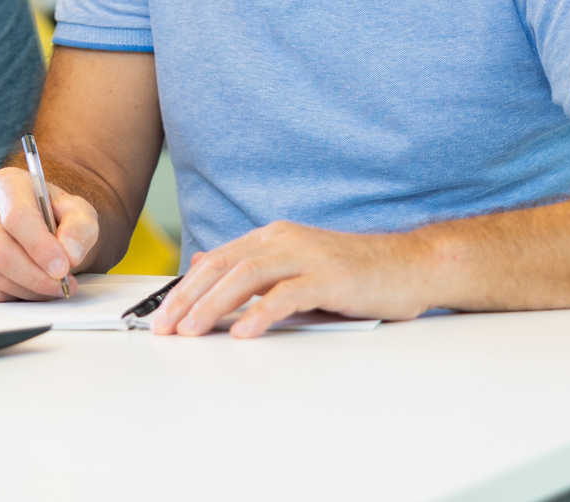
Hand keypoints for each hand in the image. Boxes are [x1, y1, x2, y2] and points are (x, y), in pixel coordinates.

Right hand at [0, 167, 97, 300]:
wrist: (34, 222)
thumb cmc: (53, 215)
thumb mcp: (77, 213)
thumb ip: (80, 228)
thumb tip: (70, 254)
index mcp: (7, 184)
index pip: (17, 217)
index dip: (40, 247)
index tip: (63, 268)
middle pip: (0, 251)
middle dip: (36, 277)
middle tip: (62, 285)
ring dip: (28, 290)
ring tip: (51, 287)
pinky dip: (10, 296)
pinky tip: (26, 286)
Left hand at [151, 221, 427, 338]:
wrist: (409, 265)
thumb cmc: (354, 273)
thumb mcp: (295, 266)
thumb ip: (254, 269)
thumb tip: (206, 268)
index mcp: (272, 237)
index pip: (215, 261)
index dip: (183, 288)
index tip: (160, 315)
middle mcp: (284, 240)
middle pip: (222, 267)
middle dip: (187, 298)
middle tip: (164, 327)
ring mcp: (307, 256)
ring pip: (247, 277)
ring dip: (213, 306)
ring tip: (192, 330)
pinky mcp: (331, 277)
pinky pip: (288, 294)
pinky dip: (261, 313)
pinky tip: (243, 332)